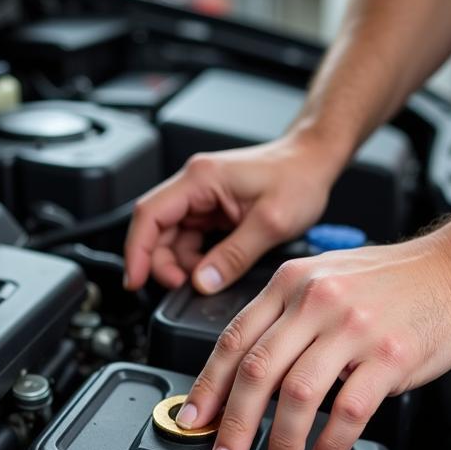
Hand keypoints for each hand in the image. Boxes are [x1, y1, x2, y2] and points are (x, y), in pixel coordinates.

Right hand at [124, 137, 338, 293]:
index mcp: (201, 178)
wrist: (315, 162)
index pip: (149, 214)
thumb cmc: (299, 177)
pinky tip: (214, 268)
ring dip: (182, 263)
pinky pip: (192, 238)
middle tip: (182, 287)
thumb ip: (234, 255)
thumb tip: (203, 283)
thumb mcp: (271, 222)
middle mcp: (196, 184)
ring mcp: (203, 196)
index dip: (137, 251)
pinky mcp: (213, 208)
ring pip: (172, 236)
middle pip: (156, 228)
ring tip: (207, 279)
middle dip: (162, 263)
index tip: (135, 280)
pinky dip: (197, 258)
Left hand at [174, 234, 450, 449]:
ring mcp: (353, 328)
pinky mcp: (389, 356)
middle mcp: (316, 301)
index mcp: (291, 283)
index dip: (208, 386)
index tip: (194, 418)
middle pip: (257, 371)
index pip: (234, 339)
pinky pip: (348, 410)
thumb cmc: (391, 280)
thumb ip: (284, 315)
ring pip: (297, 395)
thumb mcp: (323, 278)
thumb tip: (246, 370)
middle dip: (232, 424)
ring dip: (281, 441)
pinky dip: (331, 442)